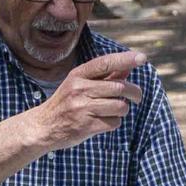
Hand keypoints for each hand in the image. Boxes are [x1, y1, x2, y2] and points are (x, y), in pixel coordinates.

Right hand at [29, 51, 146, 151]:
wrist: (43, 126)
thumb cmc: (66, 103)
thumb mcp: (79, 84)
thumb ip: (104, 75)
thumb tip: (128, 65)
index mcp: (78, 75)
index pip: (105, 63)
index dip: (125, 59)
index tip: (142, 58)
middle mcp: (79, 89)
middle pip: (119, 87)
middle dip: (134, 92)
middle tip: (137, 97)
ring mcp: (82, 108)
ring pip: (120, 106)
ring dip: (123, 109)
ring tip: (113, 110)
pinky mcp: (86, 126)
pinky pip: (114, 123)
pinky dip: (114, 122)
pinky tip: (104, 121)